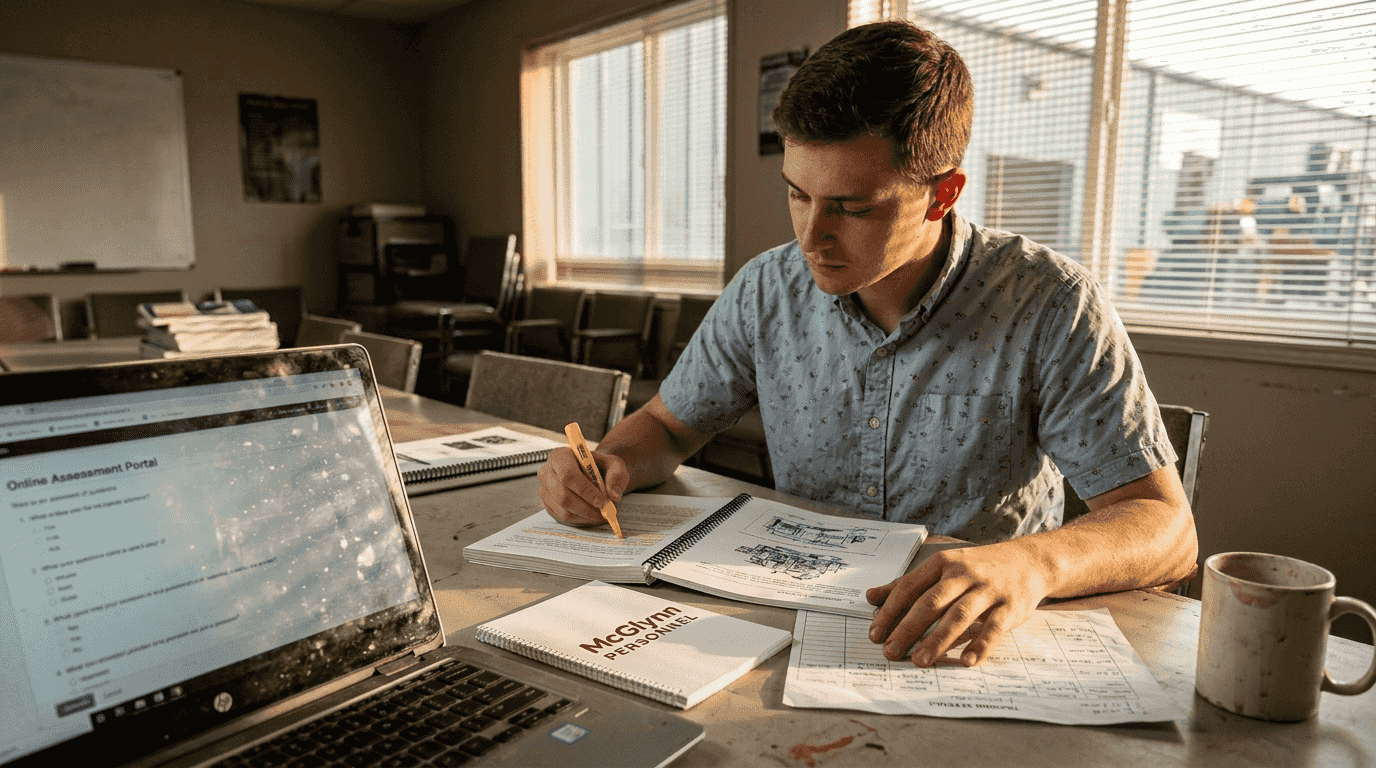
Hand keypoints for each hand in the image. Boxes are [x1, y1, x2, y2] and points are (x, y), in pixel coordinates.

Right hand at [536, 446, 629, 526]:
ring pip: (563, 509)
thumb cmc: (602, 467)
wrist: (595, 474)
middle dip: (585, 506)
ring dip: (585, 514)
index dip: (584, 489)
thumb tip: (613, 495)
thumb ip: (617, 476)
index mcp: (561, 455)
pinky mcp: (548, 503)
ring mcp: (545, 488)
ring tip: (600, 513)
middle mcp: (547, 471)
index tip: (601, 500)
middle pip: (562, 495)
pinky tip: (591, 513)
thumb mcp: (615, 465)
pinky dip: (580, 518)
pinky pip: (562, 516)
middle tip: (602, 510)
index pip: (567, 474)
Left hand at [865, 541, 1050, 666]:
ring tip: (920, 660)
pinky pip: (993, 629)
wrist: (1029, 561)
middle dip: (908, 628)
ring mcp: (988, 591)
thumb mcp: (943, 568)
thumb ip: (909, 584)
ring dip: (938, 640)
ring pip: (959, 616)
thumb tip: (871, 596)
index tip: (875, 633)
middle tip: (891, 651)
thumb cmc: (978, 568)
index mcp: (943, 564)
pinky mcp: (1010, 607)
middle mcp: (964, 575)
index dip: (890, 611)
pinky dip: (980, 645)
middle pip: (931, 602)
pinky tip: (966, 661)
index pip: (910, 587)